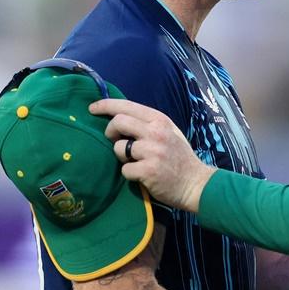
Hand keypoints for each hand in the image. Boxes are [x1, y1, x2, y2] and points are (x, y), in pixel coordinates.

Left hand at [89, 98, 214, 211]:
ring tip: (136, 162)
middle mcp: (156, 132)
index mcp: (160, 120)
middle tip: (115, 141)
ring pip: (118, 147)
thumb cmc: (179, 158)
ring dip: (122, 157)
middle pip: (118, 122)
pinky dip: (130, 174)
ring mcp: (152, 151)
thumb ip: (148, 124)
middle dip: (110, 132)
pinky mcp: (148, 170)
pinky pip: (124, 169)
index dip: (105, 105)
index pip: (126, 106)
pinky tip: (142, 175)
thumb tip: (119, 118)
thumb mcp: (169, 132)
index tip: (92, 108)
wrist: (196, 183)